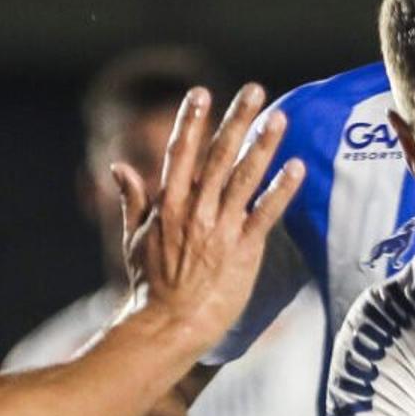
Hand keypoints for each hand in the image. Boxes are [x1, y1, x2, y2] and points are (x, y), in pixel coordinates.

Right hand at [118, 85, 296, 353]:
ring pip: (243, 178)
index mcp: (169, 205)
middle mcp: (195, 211)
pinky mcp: (242, 250)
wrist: (168, 324)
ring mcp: (219, 229)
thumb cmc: (151, 285)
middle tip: (255, 90)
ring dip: (263, 146)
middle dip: (237, 120)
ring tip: (280, 118)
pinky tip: (296, 167)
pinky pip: (265, 214)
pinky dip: (281, 190)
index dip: (191, 121)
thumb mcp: (134, 239)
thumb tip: (118, 166)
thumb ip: (133, 199)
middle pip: (218, 156)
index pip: (180, 153)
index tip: (201, 93)